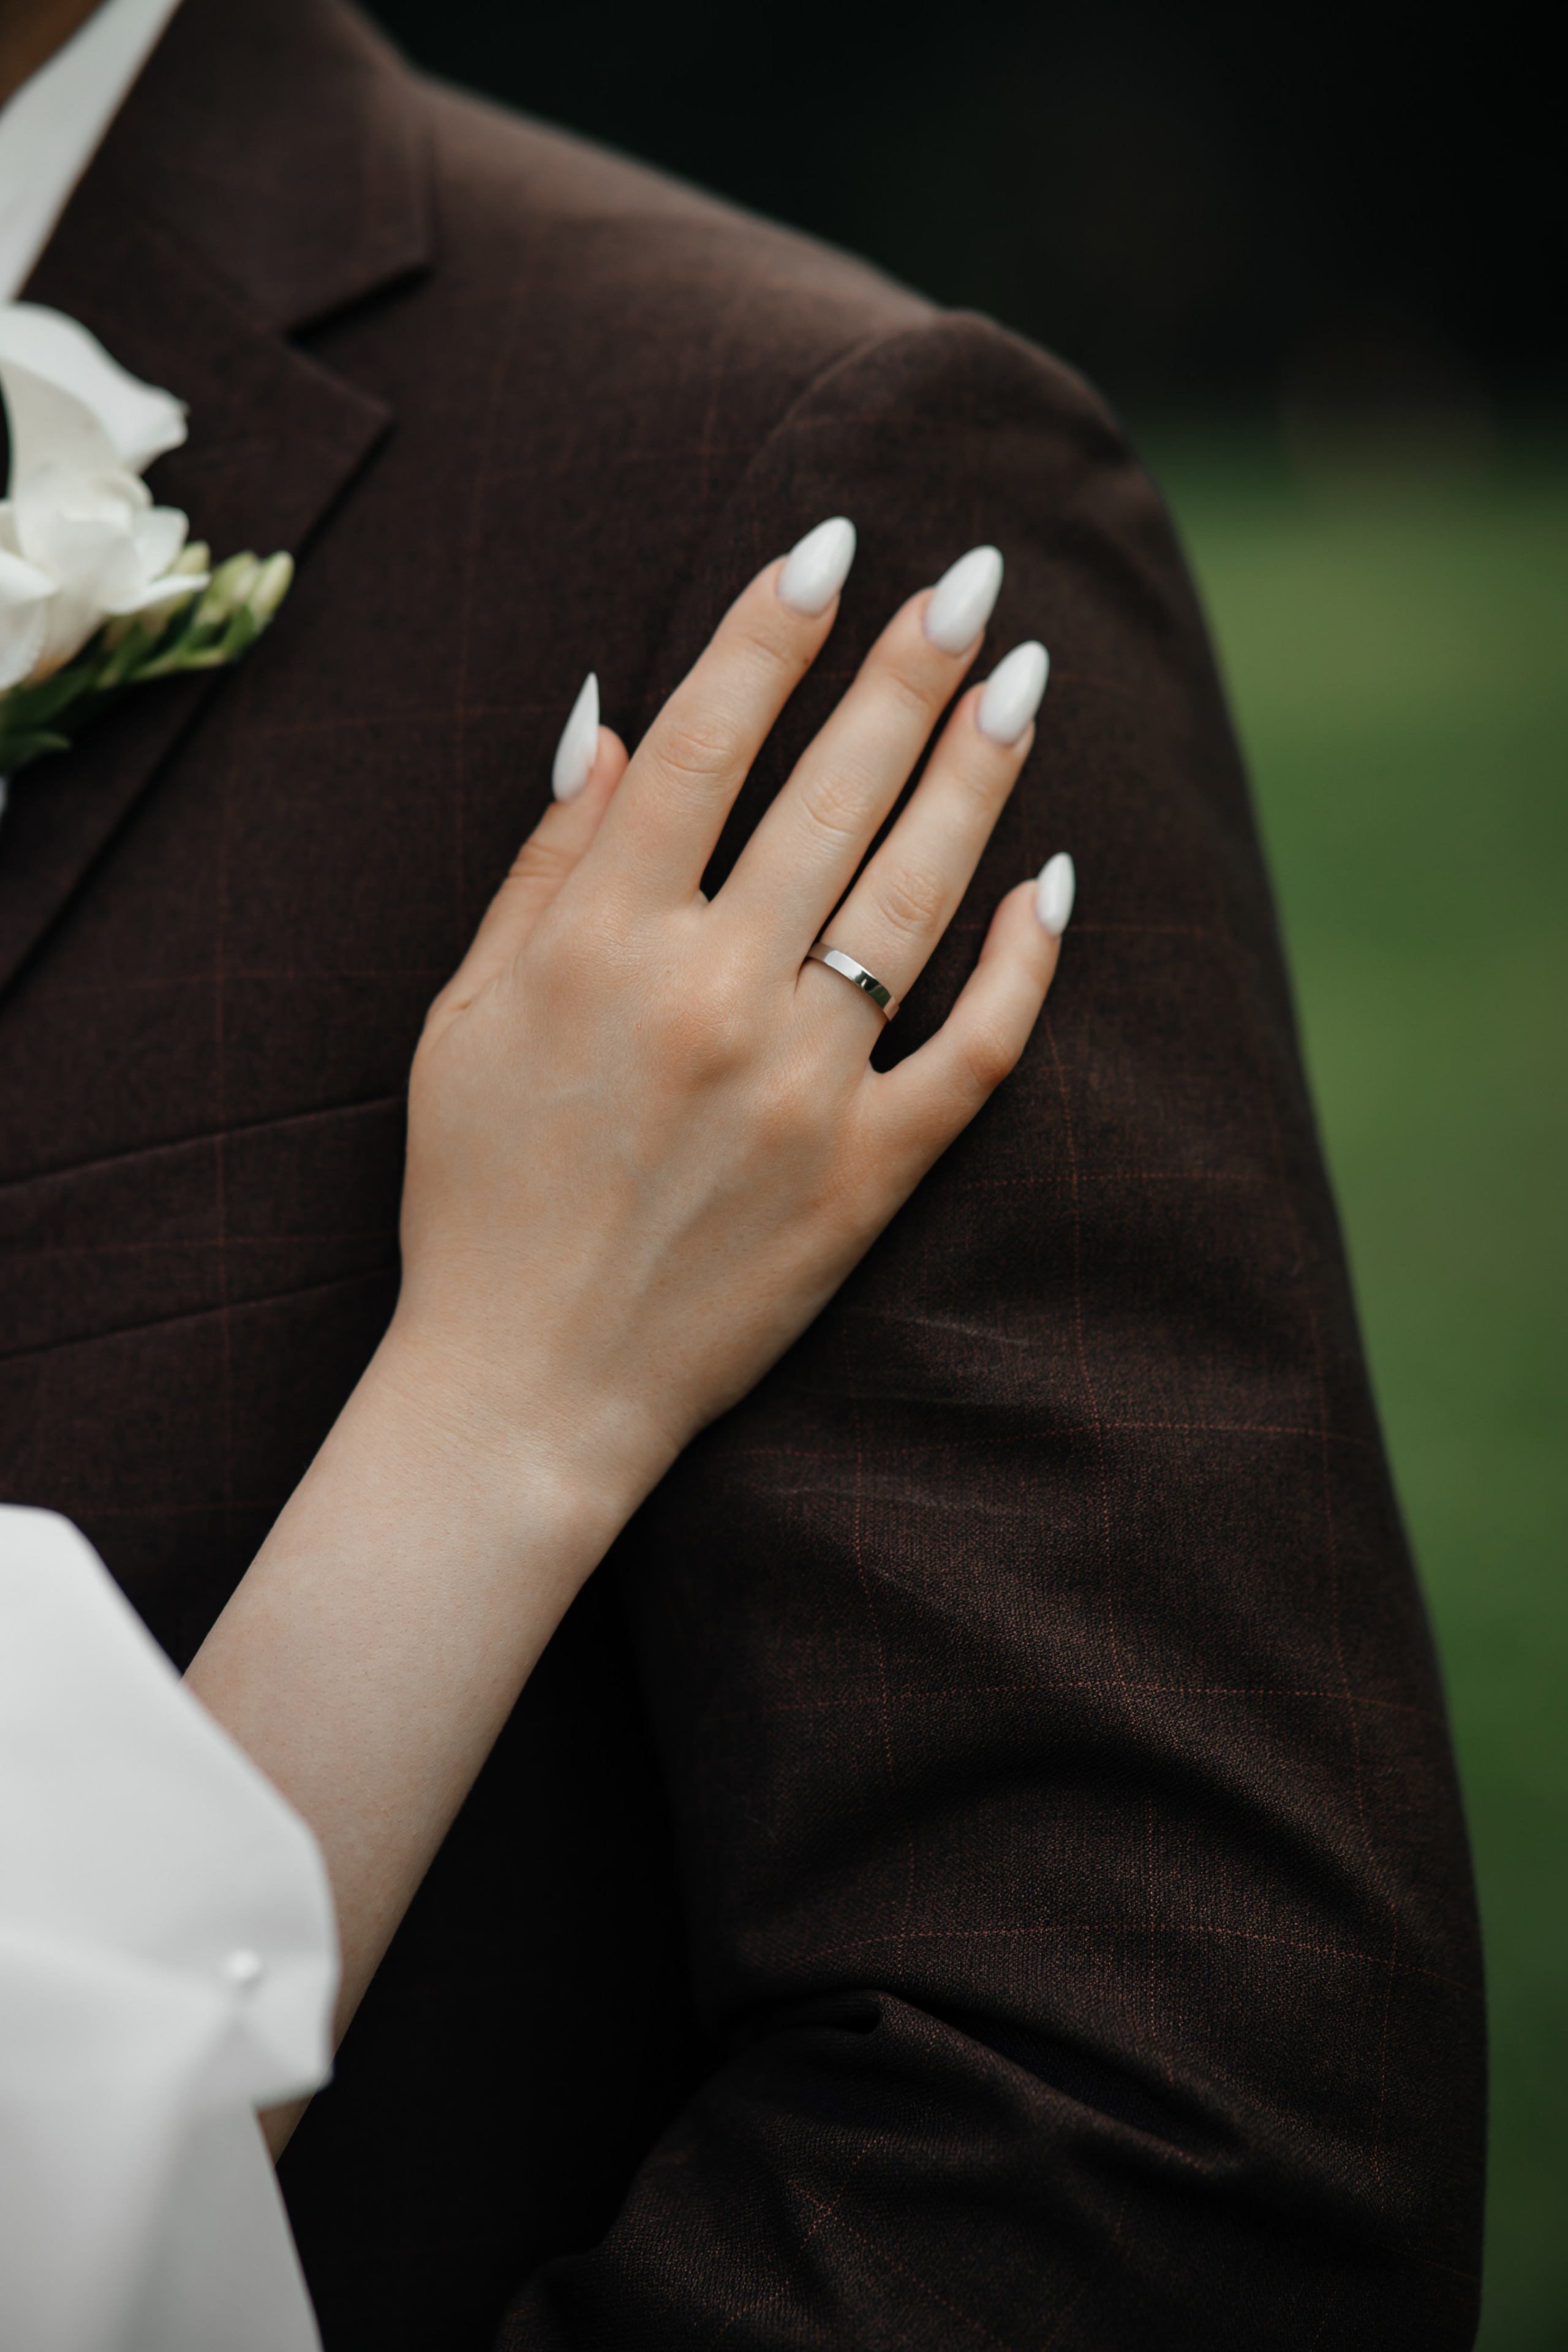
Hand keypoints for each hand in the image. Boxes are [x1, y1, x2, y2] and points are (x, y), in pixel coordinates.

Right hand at [192, 523, 1072, 2112]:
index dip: (774, 632)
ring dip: (977, 776)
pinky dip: (1022, 967)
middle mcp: (712, 995)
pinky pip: (972, 1052)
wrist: (526, 1390)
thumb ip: (544, 869)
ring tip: (1026, 680)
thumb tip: (615, 723)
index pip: (710, 744)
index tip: (833, 545)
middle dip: (906, 668)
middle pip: (833, 794)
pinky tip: (1055, 882)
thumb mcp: (462, 1018)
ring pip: (916, 896)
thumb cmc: (475, 1197)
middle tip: (971, 577)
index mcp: (601, 943)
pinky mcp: (867, 1175)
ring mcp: (802, 1087)